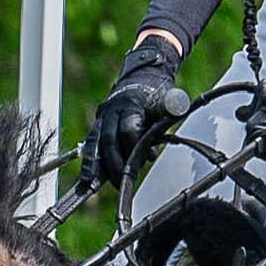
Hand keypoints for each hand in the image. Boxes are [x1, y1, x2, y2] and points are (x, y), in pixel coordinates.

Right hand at [85, 43, 181, 186]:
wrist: (141, 81)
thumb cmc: (156, 93)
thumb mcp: (168, 98)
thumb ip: (171, 106)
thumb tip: (178, 109)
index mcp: (129, 104)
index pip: (128, 129)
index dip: (137, 146)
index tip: (150, 156)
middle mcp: (110, 111)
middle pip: (108, 140)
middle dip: (114, 164)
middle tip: (122, 183)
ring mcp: (102, 120)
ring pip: (94, 144)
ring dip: (94, 165)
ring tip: (91, 184)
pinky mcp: (98, 128)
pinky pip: (90, 146)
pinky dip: (89, 163)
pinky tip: (87, 180)